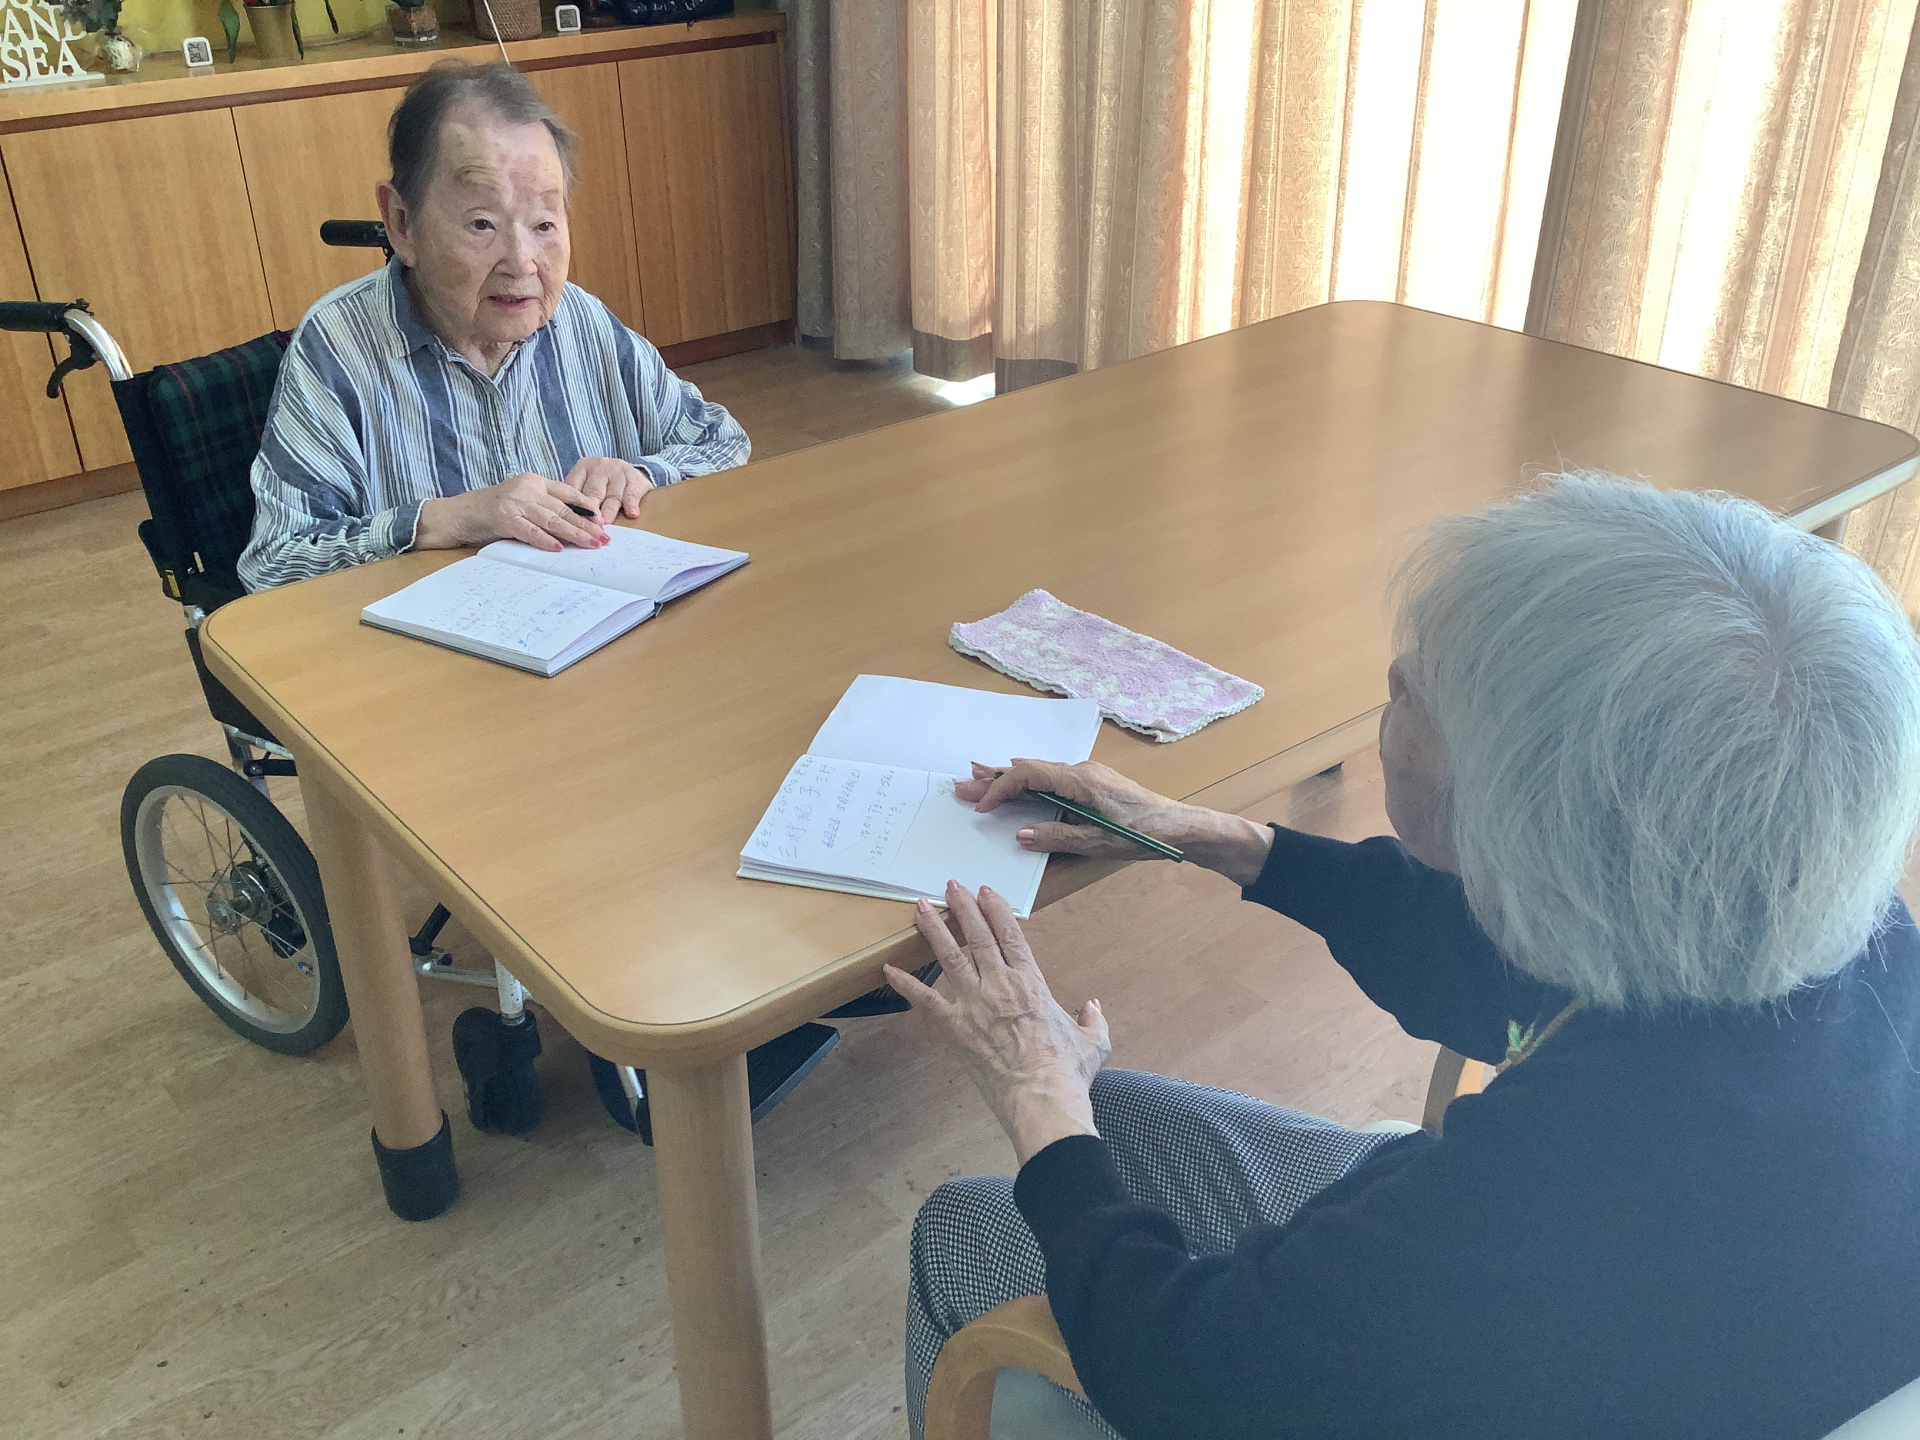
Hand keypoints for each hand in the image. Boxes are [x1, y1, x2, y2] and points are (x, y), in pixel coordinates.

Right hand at [414, 472, 607, 552]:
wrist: (460, 513)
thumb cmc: (494, 511)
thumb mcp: (523, 502)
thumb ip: (545, 507)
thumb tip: (576, 525)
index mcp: (535, 481)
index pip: (568, 493)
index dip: (587, 508)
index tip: (603, 522)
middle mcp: (527, 488)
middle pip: (564, 508)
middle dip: (587, 525)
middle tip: (604, 539)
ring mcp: (515, 502)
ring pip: (551, 519)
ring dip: (573, 534)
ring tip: (591, 544)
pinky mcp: (503, 517)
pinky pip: (528, 530)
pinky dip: (544, 540)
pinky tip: (558, 548)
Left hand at [564, 456, 654, 521]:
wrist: (629, 472)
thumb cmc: (602, 484)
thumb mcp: (585, 484)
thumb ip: (576, 500)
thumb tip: (566, 523)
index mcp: (582, 468)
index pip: (574, 488)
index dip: (573, 507)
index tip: (571, 523)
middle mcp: (599, 467)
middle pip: (593, 492)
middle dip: (591, 511)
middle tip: (589, 526)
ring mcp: (618, 471)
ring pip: (612, 494)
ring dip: (609, 510)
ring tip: (606, 523)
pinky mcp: (634, 477)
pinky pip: (632, 492)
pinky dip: (631, 504)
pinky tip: (632, 514)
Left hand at [884, 883, 1108, 1164]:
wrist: (1041, 1098)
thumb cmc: (1068, 1072)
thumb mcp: (1094, 1041)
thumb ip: (1093, 1018)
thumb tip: (1093, 1006)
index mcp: (1032, 982)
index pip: (1011, 934)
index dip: (997, 909)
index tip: (986, 890)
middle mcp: (1001, 984)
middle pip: (978, 935)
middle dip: (963, 907)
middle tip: (951, 885)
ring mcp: (975, 1004)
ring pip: (950, 957)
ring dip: (934, 930)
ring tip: (920, 907)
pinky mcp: (955, 1027)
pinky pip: (925, 1000)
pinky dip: (906, 984)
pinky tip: (889, 968)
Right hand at [957, 759, 1275, 885]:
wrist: (1182, 827)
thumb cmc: (1144, 835)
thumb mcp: (1097, 843)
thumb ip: (1056, 837)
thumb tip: (1020, 835)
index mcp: (1080, 781)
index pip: (1028, 775)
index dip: (1000, 789)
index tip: (980, 807)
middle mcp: (1081, 771)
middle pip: (1029, 769)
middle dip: (993, 778)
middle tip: (961, 784)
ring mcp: (1088, 775)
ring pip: (1039, 772)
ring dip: (1009, 779)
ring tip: (979, 778)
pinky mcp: (1094, 783)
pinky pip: (1052, 777)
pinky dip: (1028, 782)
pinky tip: (1019, 785)